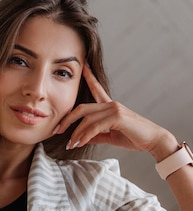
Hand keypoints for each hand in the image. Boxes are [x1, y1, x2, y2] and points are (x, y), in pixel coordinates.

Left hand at [55, 64, 177, 161]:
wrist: (153, 141)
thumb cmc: (134, 138)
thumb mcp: (111, 136)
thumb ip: (96, 135)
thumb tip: (81, 139)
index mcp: (110, 106)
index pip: (96, 88)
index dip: (88, 76)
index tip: (81, 66)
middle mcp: (111, 104)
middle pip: (82, 108)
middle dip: (67, 119)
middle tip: (57, 130)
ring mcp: (114, 109)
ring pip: (87, 119)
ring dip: (76, 133)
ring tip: (70, 144)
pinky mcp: (117, 117)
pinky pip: (95, 126)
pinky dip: (85, 136)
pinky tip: (79, 143)